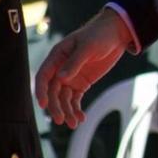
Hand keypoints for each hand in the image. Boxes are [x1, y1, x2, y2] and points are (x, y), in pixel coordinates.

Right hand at [35, 8, 133, 127]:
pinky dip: (76, 109)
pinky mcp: (81, 83)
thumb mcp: (88, 47)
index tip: (43, 105)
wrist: (116, 34)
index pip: (44, 76)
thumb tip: (61, 78)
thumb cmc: (99, 35)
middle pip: (53, 91)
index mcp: (57, 56)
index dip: (41, 91)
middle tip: (61, 120)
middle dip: (55, 106)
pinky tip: (81, 119)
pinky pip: (75, 99)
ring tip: (74, 123)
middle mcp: (60, 69)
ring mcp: (71, 77)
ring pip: (64, 98)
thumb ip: (74, 62)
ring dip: (67, 111)